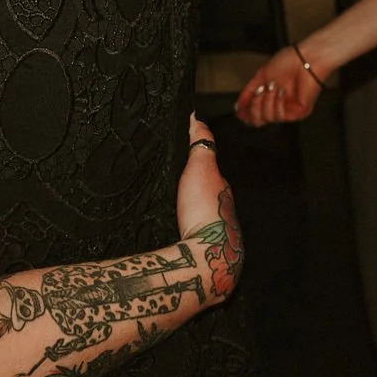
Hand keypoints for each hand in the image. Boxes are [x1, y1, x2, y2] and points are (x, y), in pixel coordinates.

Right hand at [177, 115, 242, 301]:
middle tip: (160, 178)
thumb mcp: (202, 168)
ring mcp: (206, 232)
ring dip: (177, 209)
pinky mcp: (193, 249)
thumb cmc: (206, 214)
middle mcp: (217, 211)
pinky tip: (161, 225)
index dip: (191, 162)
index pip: (206, 171)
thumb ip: (201, 144)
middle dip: (182, 188)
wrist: (203, 257)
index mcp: (220, 191)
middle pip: (198, 194)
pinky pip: (181, 230)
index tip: (174, 154)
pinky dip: (173, 225)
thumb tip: (196, 118)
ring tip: (156, 202)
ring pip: (190, 214)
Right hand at [233, 47, 323, 126]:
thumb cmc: (287, 62)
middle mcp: (279, 105)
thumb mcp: (261, 75)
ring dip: (267, 101)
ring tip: (273, 87)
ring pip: (268, 118)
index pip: (255, 114)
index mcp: (270, 97)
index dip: (246, 114)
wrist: (304, 59)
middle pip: (259, 120)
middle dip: (254, 107)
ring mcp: (288, 110)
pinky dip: (278, 104)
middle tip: (259, 93)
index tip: (239, 110)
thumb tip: (238, 105)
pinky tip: (281, 92)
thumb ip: (248, 91)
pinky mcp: (298, 112)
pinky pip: (281, 116)